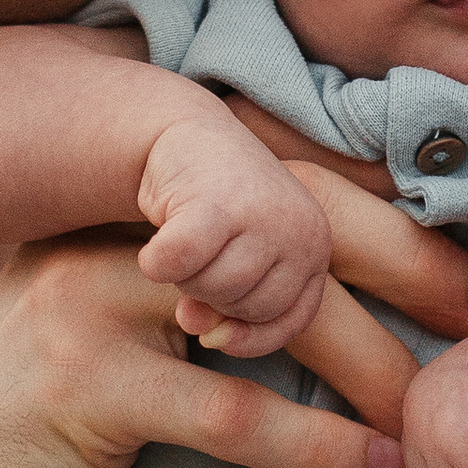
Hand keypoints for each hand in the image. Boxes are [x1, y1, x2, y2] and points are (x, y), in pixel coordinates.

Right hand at [0, 236, 405, 467]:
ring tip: (441, 419)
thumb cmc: (40, 432)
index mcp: (130, 210)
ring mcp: (93, 302)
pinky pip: (236, 410)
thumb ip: (196, 294)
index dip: (385, 218)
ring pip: (277, 317)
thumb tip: (321, 283)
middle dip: (409, 270)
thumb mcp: (115, 332)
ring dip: (377, 370)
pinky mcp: (88, 385)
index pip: (283, 186)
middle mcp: (114, 236)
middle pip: (295, 228)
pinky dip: (319, 446)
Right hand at [136, 114, 333, 357]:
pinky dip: (156, 264)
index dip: (251, 337)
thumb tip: (207, 335)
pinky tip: (152, 249)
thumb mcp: (239, 258)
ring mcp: (263, 213)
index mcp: (316, 246)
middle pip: (249, 308)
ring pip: (215, 289)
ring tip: (183, 243)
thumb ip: (231, 304)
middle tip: (198, 260)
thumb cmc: (217, 206)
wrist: (185, 130)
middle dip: (212, 297)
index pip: (292, 319)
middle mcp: (300, 228)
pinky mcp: (217, 201)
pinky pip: (179, 263)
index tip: (215, 335)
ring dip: (183, 278)